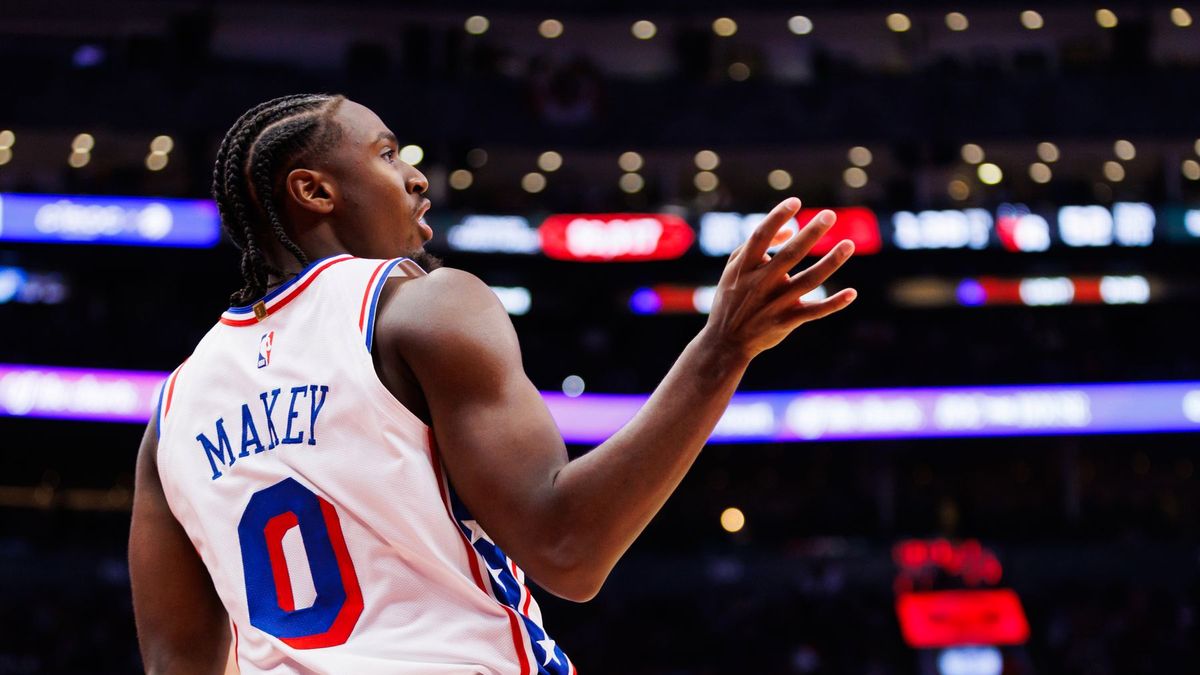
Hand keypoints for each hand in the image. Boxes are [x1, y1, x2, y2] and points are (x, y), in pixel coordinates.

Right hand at [703, 197, 856, 360]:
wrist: (725, 341)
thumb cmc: (731, 298)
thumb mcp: (734, 268)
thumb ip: (757, 246)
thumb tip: (790, 230)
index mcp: (744, 268)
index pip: (761, 236)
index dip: (777, 217)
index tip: (795, 201)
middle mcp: (760, 284)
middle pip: (790, 255)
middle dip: (811, 234)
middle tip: (830, 215)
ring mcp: (774, 303)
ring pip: (808, 281)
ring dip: (830, 262)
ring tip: (848, 244)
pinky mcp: (786, 321)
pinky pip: (814, 311)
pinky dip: (834, 304)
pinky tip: (852, 293)